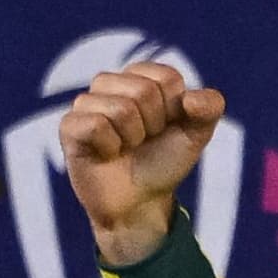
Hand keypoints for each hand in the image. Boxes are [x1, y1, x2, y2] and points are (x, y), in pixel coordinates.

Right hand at [58, 63, 223, 264]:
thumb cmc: (164, 161)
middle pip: (144, 91)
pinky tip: (107, 153)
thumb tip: (192, 98)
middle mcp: (109, 84)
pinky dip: (112, 146)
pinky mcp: (69, 126)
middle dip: (155, 124)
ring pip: (120, 108)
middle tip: (144, 139)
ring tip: (126, 146)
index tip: (167, 126)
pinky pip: (96, 125)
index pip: (167, 77)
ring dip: (133, 137)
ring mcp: (86, 103)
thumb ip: (208, 110)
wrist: (141, 200)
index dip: (176, 109)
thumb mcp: (195, 135)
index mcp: (140, 78)